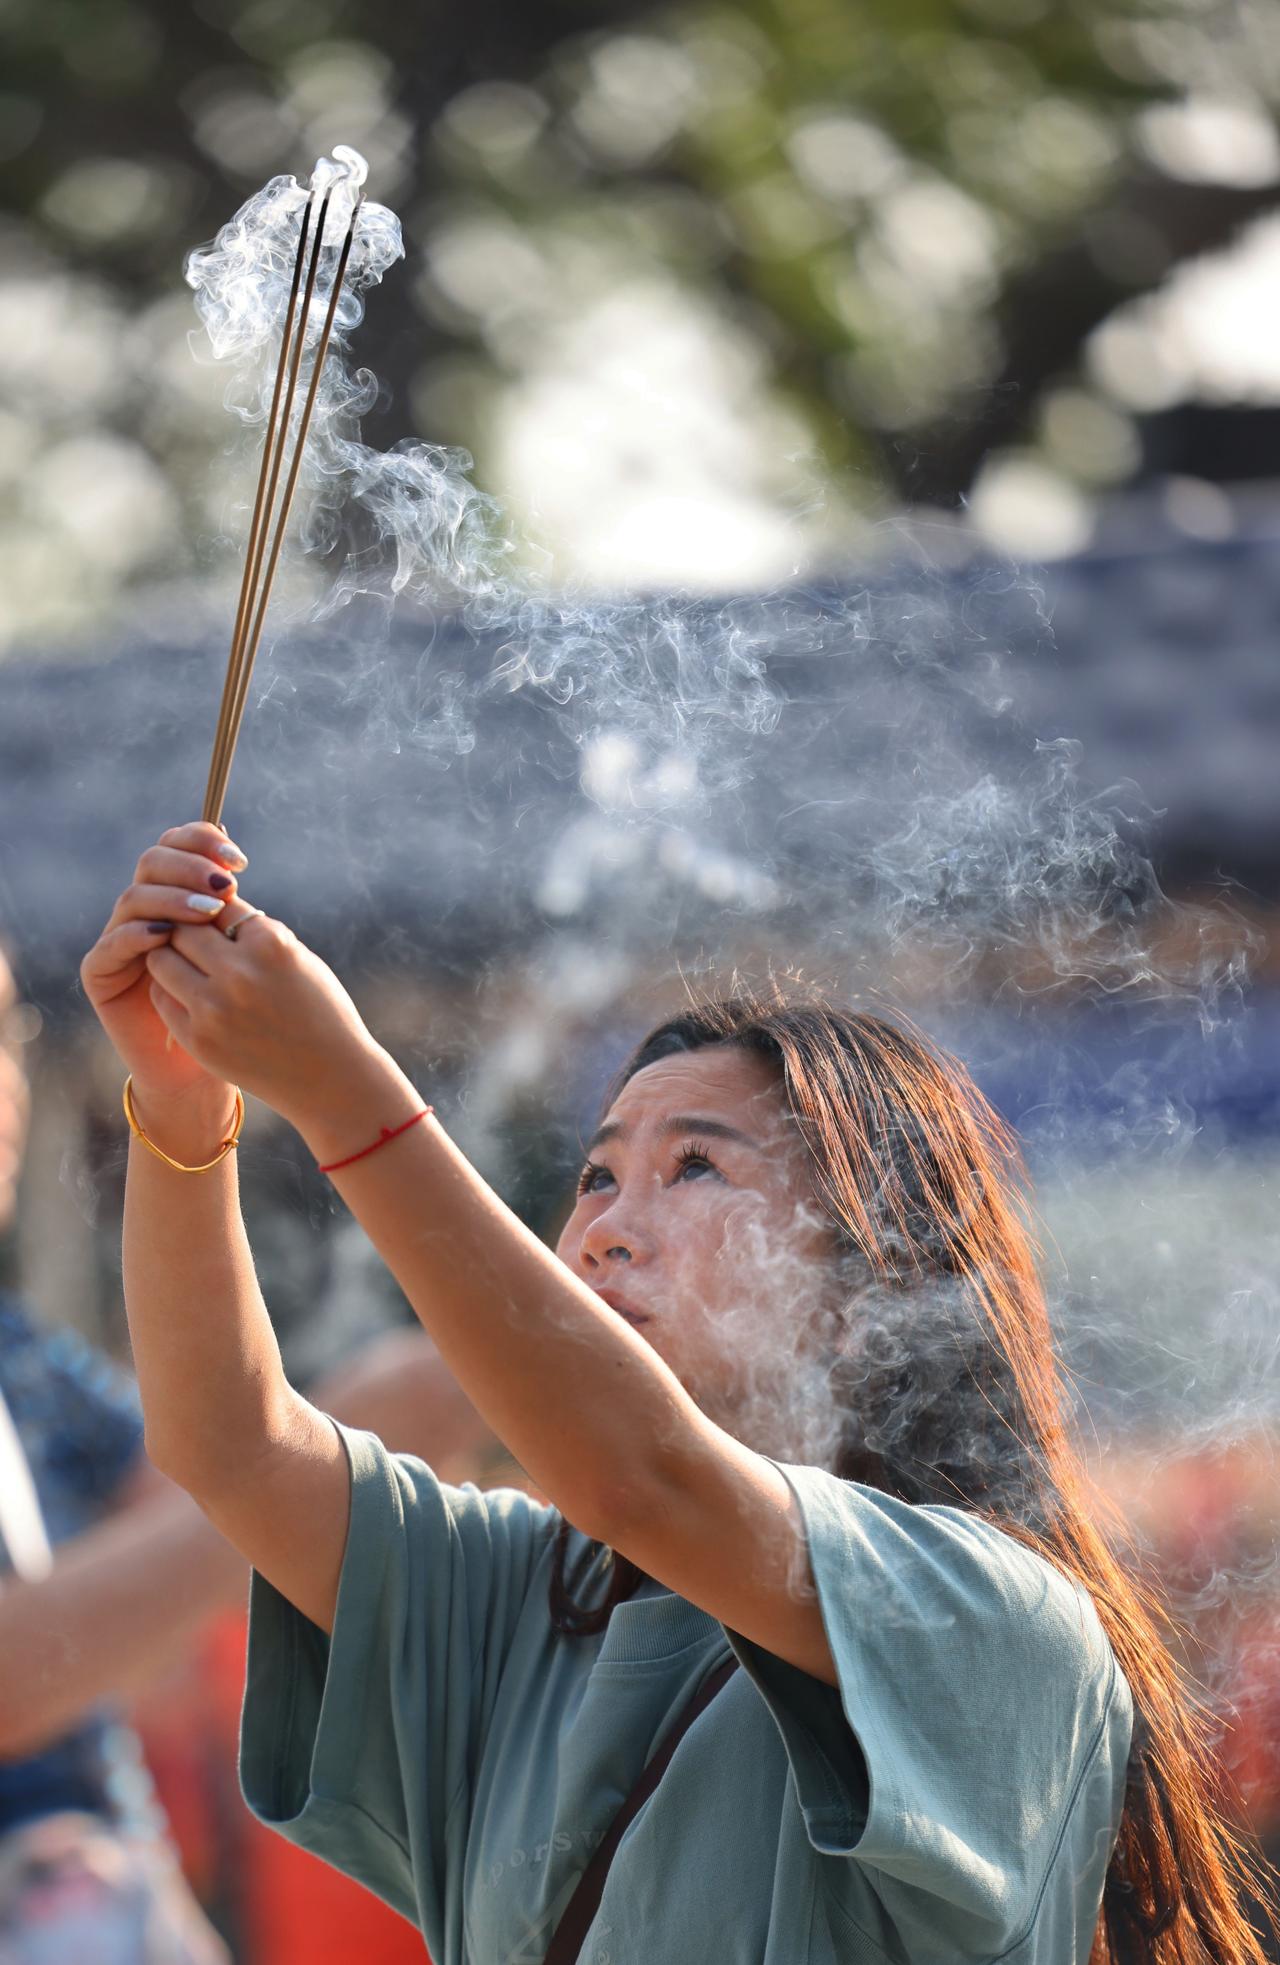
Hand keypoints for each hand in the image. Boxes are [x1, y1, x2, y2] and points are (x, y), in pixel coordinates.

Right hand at [81, 823, 248, 1103]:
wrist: (206, 1073)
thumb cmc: (241, 1015)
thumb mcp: (247, 958)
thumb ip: (234, 912)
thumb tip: (235, 863)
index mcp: (178, 895)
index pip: (179, 846)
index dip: (203, 841)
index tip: (240, 860)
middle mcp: (147, 911)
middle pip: (154, 862)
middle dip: (190, 866)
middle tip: (223, 884)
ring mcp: (121, 939)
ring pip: (135, 897)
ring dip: (171, 899)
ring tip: (205, 911)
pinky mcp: (101, 972)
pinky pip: (114, 943)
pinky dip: (138, 933)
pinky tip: (165, 935)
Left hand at [86, 822, 376, 1129]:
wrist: (330, 1078)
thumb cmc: (320, 1011)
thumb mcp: (299, 960)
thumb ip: (257, 934)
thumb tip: (212, 906)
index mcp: (271, 945)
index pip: (221, 905)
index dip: (220, 911)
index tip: (224, 923)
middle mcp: (239, 973)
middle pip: (184, 927)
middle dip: (188, 929)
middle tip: (195, 939)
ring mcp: (214, 1008)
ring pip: (161, 959)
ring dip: (171, 956)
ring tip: (187, 964)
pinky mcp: (198, 1038)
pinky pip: (162, 997)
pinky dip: (170, 990)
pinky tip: (189, 994)